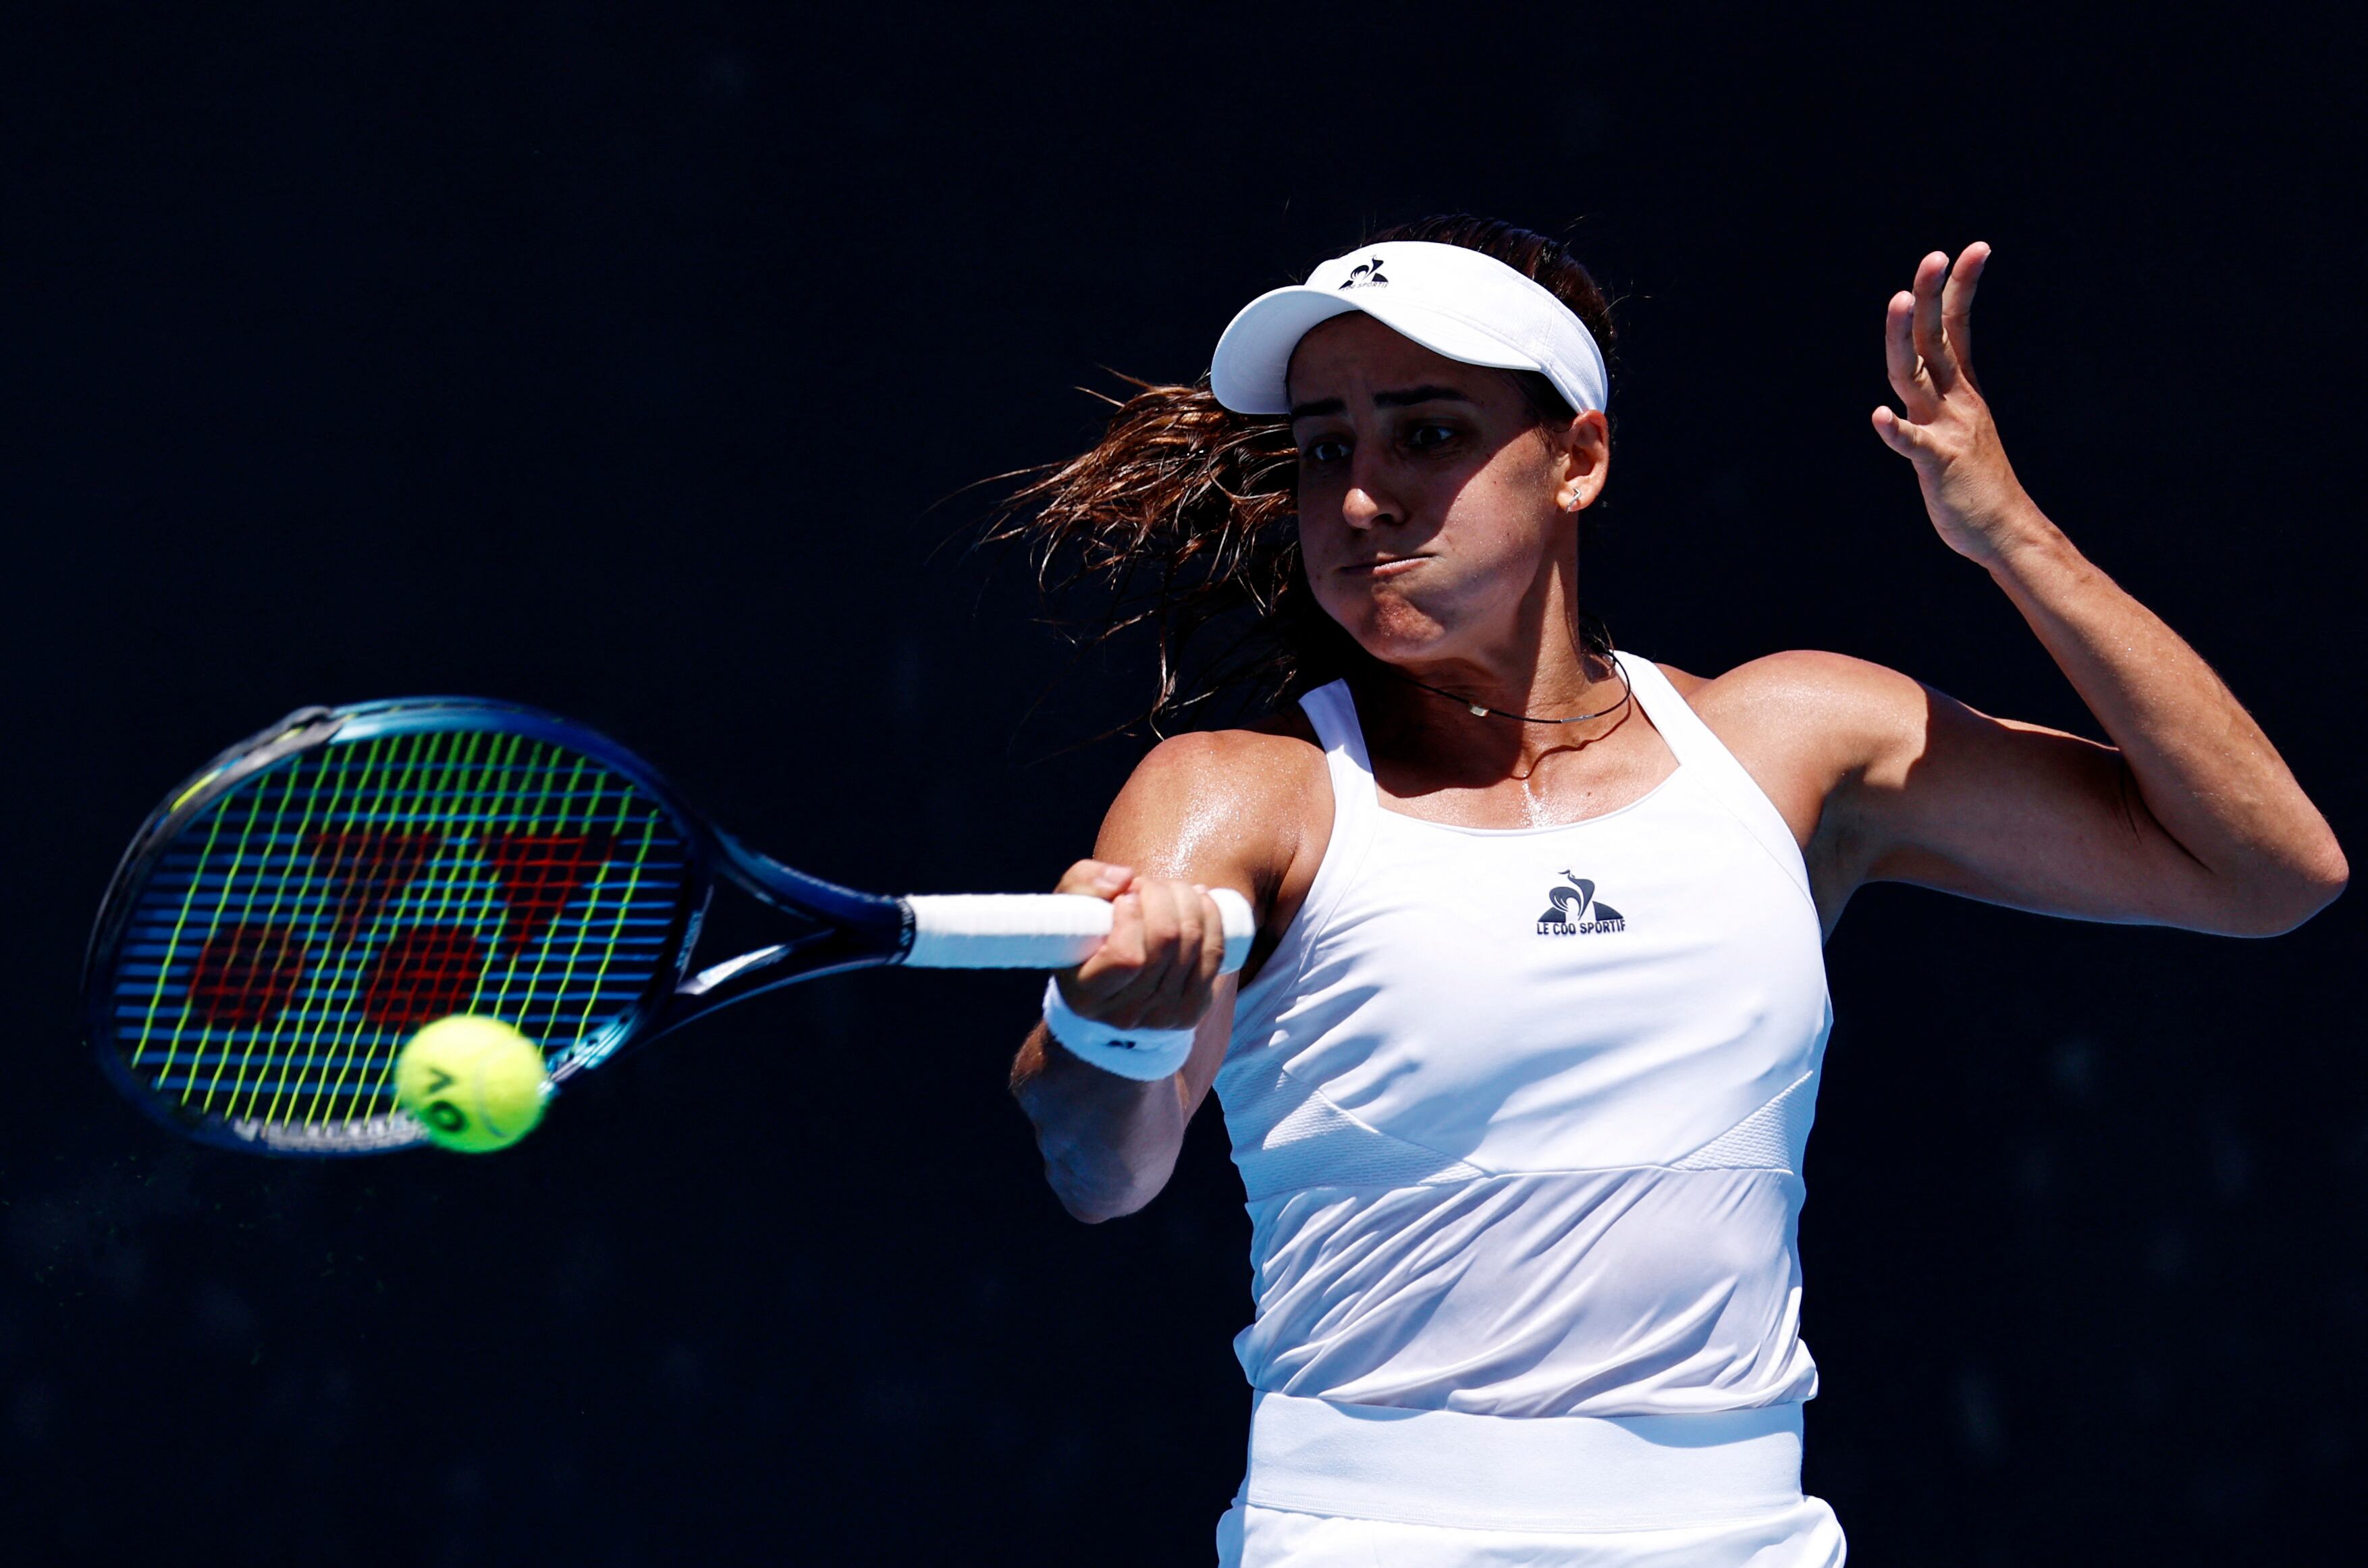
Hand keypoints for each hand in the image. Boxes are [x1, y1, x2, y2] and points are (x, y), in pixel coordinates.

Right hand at [1050, 859, 1227, 1031]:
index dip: (1132, 916)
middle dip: (1161, 896)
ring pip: (1192, 942)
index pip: (1127, 957)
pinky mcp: (1191, 1010)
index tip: (1124, 898)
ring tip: (1169, 889)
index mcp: (1086, 995)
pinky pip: (1214, 954)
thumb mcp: (1068, 906)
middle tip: (1146, 884)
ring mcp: (1162, 1016)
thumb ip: (1084, 883)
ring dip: (1186, 900)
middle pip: (1165, 941)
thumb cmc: (1083, 939)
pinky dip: (1211, 918)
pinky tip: (1199, 900)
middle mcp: (1125, 1013)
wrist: (1109, 984)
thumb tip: (1125, 878)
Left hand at [1872, 244, 2041, 562]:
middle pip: (1936, 339)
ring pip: (1917, 377)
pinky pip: (1914, 445)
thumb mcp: (1960, 430)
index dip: (1961, 289)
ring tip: (1900, 300)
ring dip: (1905, 339)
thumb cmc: (1978, 485)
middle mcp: (1955, 403)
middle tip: (1934, 255)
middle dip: (1932, 296)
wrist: (2006, 533)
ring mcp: (1947, 431)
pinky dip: (1897, 431)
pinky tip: (1880, 417)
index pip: (1958, 329)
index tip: (1971, 248)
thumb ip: (1940, 401)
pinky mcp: (1939, 466)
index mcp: (1961, 392)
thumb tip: (1922, 377)